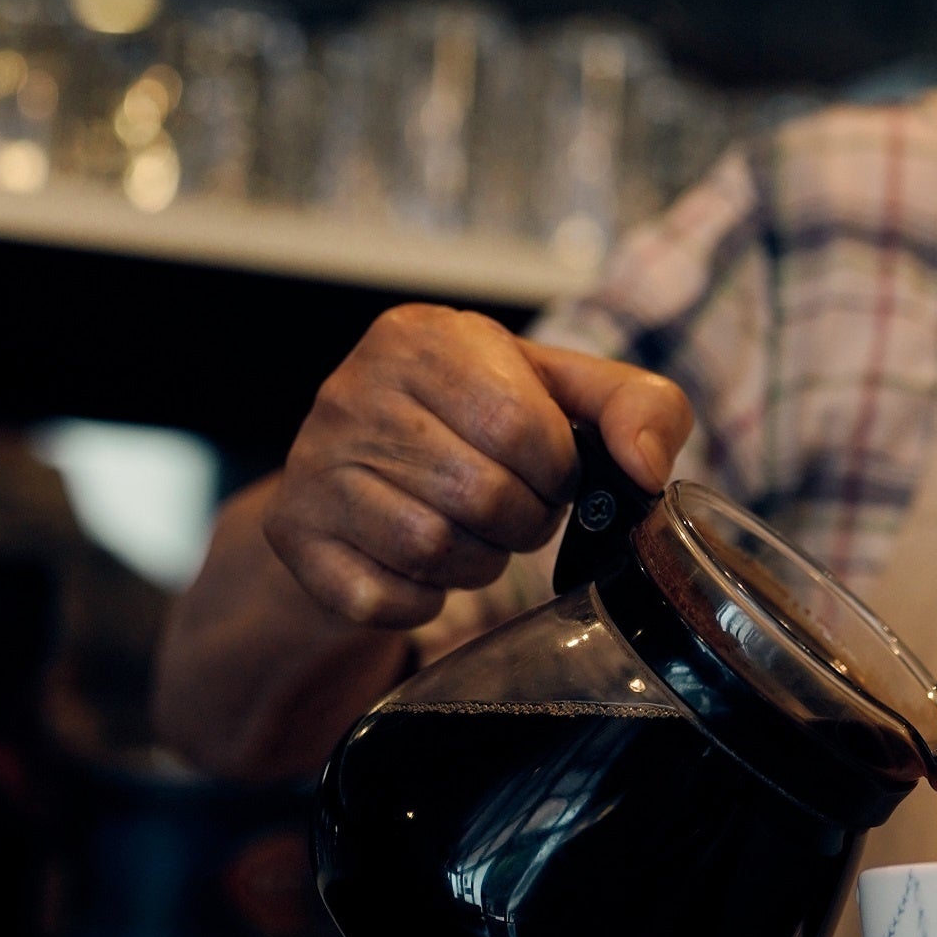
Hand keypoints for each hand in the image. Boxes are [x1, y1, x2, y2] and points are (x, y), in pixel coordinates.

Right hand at [263, 304, 694, 631]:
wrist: (366, 468)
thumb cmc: (483, 422)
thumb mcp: (566, 391)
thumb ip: (637, 406)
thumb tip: (644, 467)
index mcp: (424, 336)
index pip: (518, 424)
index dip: (556, 470)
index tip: (553, 474)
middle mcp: (352, 389)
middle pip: (477, 492)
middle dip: (524, 521)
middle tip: (520, 514)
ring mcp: (313, 461)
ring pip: (429, 547)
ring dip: (479, 563)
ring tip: (480, 537)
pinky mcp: (292, 532)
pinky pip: (379, 596)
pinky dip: (424, 600)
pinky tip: (428, 570)